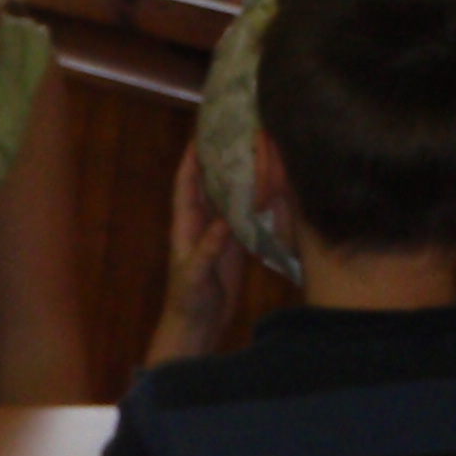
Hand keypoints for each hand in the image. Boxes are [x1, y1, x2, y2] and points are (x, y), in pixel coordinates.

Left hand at [145, 144, 241, 367]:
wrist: (196, 326)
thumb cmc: (187, 302)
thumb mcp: (194, 277)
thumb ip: (206, 251)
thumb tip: (222, 224)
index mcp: (185, 226)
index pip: (186, 185)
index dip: (191, 159)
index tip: (201, 132)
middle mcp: (200, 223)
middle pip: (209, 182)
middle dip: (219, 156)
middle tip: (236, 129)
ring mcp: (218, 231)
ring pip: (229, 194)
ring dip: (239, 173)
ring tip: (256, 145)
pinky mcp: (235, 243)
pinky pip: (245, 213)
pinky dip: (255, 197)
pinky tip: (270, 181)